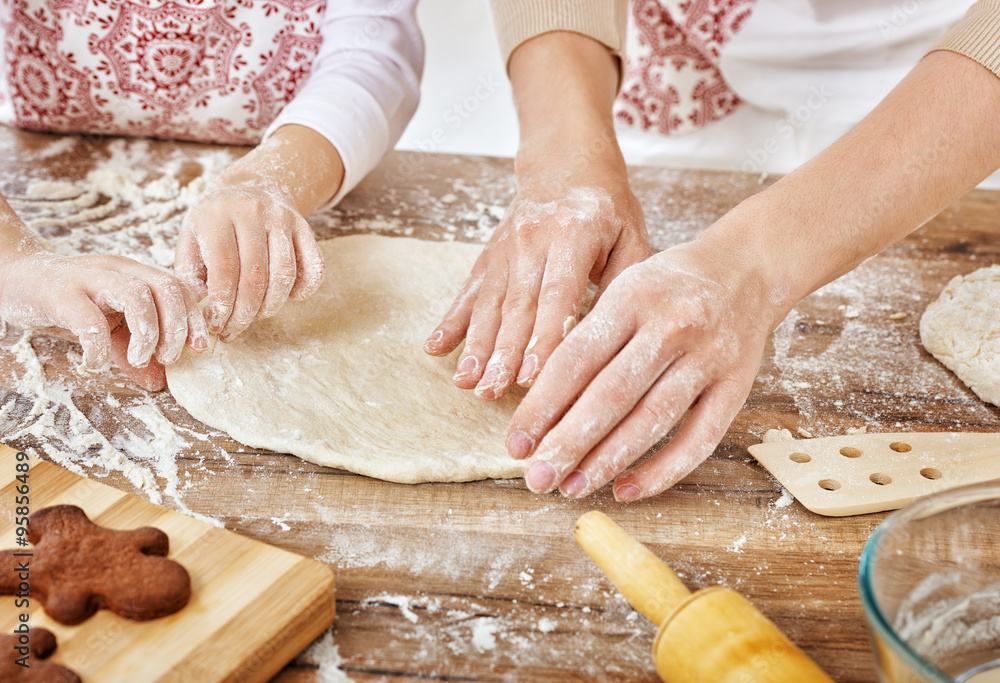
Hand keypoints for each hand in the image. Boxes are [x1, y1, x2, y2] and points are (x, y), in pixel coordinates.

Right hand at [0, 247, 207, 390]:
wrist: (16, 278)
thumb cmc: (71, 304)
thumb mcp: (109, 326)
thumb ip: (133, 351)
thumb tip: (160, 383)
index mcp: (136, 274)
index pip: (179, 288)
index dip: (195, 319)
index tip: (200, 349)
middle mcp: (118, 270)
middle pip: (164, 287)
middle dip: (176, 327)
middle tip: (169, 358)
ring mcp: (89, 278)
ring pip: (135, 295)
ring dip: (146, 333)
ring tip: (138, 359)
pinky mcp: (59, 293)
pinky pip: (87, 318)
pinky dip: (98, 346)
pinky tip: (95, 363)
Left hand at [174, 186, 325, 340]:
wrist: (250, 188)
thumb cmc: (215, 224)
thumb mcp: (191, 238)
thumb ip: (189, 272)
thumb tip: (196, 308)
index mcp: (217, 214)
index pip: (224, 267)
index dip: (222, 302)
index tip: (216, 323)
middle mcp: (252, 211)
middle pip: (255, 275)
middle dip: (244, 313)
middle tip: (233, 330)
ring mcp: (282, 218)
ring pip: (284, 275)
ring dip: (270, 306)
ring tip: (255, 316)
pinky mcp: (305, 227)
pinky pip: (314, 267)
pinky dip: (303, 290)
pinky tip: (287, 298)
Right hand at [423, 167, 651, 400]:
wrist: (567, 162)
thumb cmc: (608, 207)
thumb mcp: (632, 235)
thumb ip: (624, 282)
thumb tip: (611, 335)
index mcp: (574, 234)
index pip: (557, 293)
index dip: (543, 336)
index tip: (533, 374)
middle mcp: (532, 240)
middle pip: (516, 306)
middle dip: (502, 354)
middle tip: (492, 392)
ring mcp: (506, 248)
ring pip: (489, 303)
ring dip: (475, 346)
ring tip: (467, 382)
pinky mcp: (489, 255)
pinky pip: (468, 292)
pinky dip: (450, 322)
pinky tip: (434, 348)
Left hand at [504, 240, 775, 501]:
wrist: (747, 268)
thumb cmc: (668, 285)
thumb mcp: (623, 288)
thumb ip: (587, 337)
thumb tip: (540, 405)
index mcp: (633, 296)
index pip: (577, 359)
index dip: (542, 405)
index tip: (516, 442)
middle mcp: (673, 326)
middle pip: (612, 395)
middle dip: (569, 442)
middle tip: (537, 478)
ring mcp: (709, 358)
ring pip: (653, 420)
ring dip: (608, 461)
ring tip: (572, 487)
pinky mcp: (737, 387)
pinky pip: (699, 439)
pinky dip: (662, 470)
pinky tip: (627, 489)